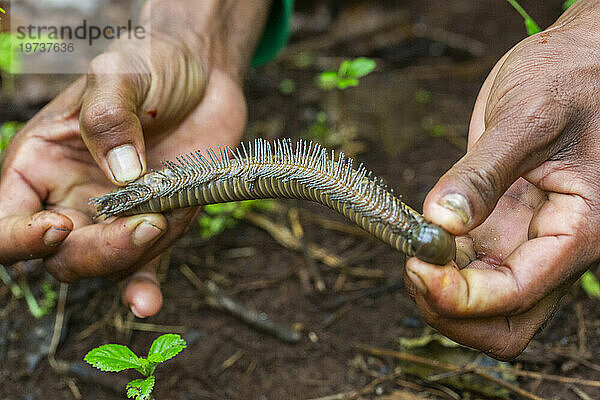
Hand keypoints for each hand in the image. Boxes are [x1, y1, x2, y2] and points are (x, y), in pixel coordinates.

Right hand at [0, 0, 270, 317]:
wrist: (204, 75)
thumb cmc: (151, 65)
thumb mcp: (121, 71)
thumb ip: (109, 118)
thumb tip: (121, 176)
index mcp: (40, 163)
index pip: (5, 220)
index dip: (19, 237)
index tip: (59, 225)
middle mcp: (70, 197)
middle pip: (59, 255)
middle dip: (94, 251)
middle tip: (142, 222)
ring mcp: (114, 217)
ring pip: (102, 266)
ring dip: (128, 258)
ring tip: (161, 219)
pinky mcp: (156, 225)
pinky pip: (143, 268)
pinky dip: (143, 288)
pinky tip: (148, 302)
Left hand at [404, 0, 599, 359]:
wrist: (578, 62)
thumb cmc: (573, 79)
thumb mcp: (527, 118)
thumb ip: (482, 174)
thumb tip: (440, 222)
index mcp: (580, 228)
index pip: (516, 293)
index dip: (461, 296)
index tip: (417, 267)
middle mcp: (555, 248)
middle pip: (505, 322)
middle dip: (452, 310)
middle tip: (414, 268)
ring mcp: (528, 242)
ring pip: (487, 305)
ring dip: (443, 293)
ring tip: (416, 250)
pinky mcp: (506, 228)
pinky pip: (473, 270)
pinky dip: (443, 267)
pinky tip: (425, 236)